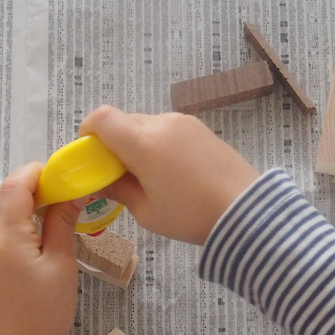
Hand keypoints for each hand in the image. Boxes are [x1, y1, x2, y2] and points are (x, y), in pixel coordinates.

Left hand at [0, 162, 79, 334]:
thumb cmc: (47, 309)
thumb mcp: (62, 263)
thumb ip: (62, 221)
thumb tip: (73, 192)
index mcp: (4, 238)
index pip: (15, 186)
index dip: (37, 173)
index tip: (61, 176)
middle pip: (0, 194)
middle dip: (28, 187)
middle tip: (58, 195)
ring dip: (17, 203)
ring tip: (47, 214)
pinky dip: (9, 221)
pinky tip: (31, 234)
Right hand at [78, 106, 260, 244]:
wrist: (246, 211)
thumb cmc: (191, 216)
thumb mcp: (147, 211)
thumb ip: (119, 190)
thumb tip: (100, 181)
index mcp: (142, 141)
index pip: (101, 118)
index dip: (88, 133)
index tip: (90, 156)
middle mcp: (162, 122)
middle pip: (124, 121)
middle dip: (114, 143)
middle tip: (119, 175)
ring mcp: (185, 123)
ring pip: (148, 125)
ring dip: (139, 144)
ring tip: (150, 177)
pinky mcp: (203, 129)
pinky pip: (170, 130)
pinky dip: (160, 145)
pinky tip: (173, 173)